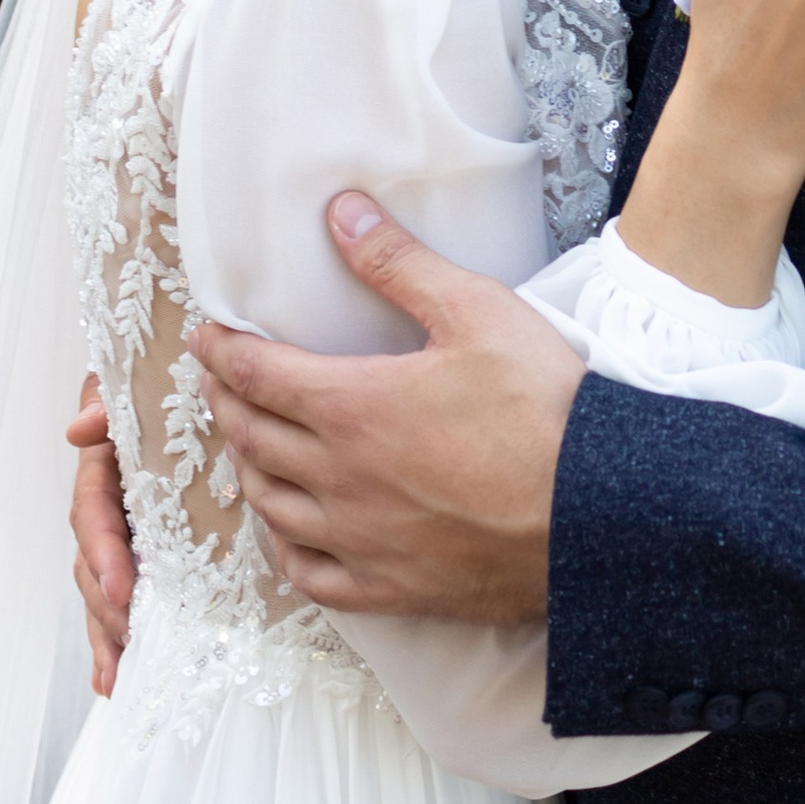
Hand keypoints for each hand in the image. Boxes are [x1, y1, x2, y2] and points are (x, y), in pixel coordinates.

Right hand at [67, 379, 134, 698]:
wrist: (187, 379)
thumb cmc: (157, 378)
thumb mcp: (129, 381)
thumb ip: (106, 400)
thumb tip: (81, 429)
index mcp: (104, 466)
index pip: (93, 513)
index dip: (103, 552)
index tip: (121, 588)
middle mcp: (108, 505)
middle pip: (92, 563)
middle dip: (105, 606)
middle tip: (129, 637)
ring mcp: (125, 532)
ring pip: (104, 588)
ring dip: (106, 634)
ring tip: (118, 675)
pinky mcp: (148, 551)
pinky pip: (126, 596)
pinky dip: (116, 637)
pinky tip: (116, 677)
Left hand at [191, 197, 584, 622]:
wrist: (598, 515)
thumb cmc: (543, 408)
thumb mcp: (476, 312)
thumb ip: (399, 264)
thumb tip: (341, 214)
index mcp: (351, 407)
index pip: (258, 374)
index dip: (223, 351)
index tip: (205, 336)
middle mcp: (339, 479)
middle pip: (252, 437)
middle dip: (226, 402)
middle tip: (217, 381)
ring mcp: (360, 541)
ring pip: (271, 505)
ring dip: (247, 467)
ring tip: (244, 444)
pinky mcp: (389, 589)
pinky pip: (309, 574)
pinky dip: (283, 547)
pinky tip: (286, 531)